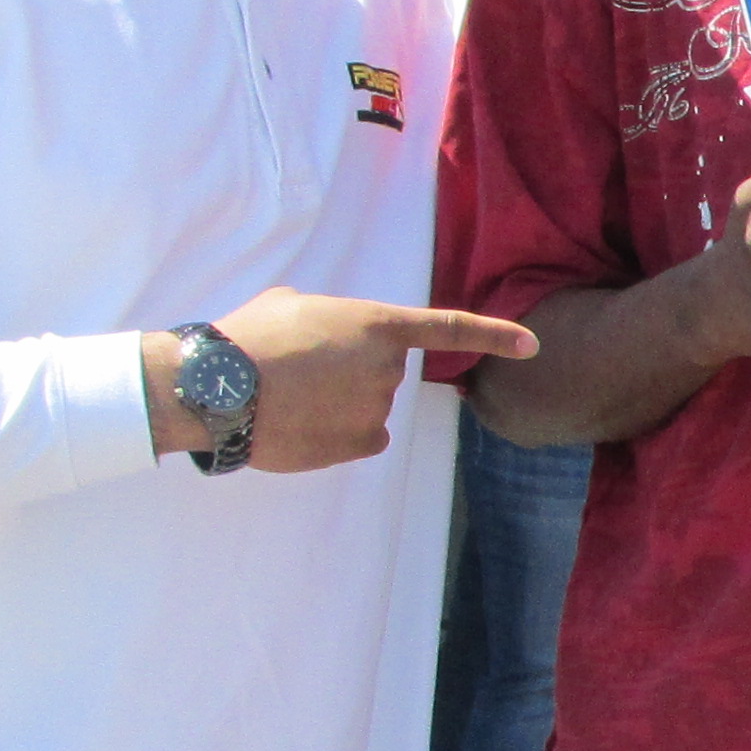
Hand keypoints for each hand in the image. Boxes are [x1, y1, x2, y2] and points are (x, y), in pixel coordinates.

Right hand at [155, 291, 536, 468]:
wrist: (219, 389)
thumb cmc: (248, 338)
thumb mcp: (290, 305)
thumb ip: (325, 316)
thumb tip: (318, 330)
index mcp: (377, 325)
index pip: (450, 328)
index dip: (494, 335)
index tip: (532, 345)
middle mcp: (389, 369)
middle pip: (383, 375)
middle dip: (350, 374)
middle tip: (298, 369)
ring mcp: (377, 410)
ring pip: (367, 409)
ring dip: (336, 405)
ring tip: (288, 395)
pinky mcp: (360, 446)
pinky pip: (361, 440)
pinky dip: (336, 436)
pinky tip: (301, 425)